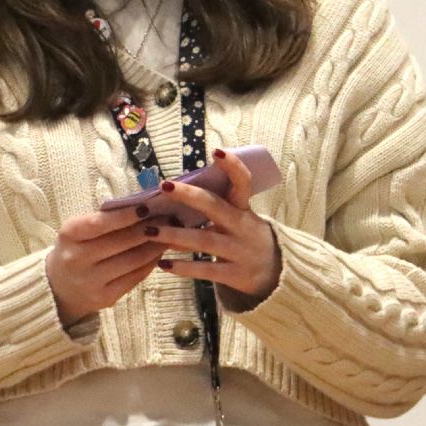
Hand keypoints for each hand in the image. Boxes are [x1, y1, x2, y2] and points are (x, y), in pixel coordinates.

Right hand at [45, 202, 165, 325]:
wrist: (59, 287)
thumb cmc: (76, 249)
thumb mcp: (79, 230)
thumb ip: (105, 219)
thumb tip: (144, 206)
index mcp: (69, 235)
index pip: (100, 223)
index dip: (126, 215)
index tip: (147, 207)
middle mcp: (77, 259)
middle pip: (121, 242)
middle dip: (148, 228)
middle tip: (167, 218)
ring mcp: (91, 281)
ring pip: (132, 260)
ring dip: (154, 246)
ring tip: (168, 234)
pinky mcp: (105, 298)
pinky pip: (135, 277)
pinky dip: (150, 263)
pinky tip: (158, 253)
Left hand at [148, 148, 281, 304]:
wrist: (276, 274)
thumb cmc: (247, 239)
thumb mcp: (240, 220)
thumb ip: (215, 209)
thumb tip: (175, 195)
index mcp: (244, 209)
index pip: (244, 182)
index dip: (233, 166)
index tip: (216, 151)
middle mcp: (243, 227)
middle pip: (215, 207)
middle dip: (189, 196)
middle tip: (164, 185)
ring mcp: (239, 251)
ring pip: (204, 240)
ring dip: (175, 234)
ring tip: (149, 230)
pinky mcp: (235, 274)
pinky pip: (206, 270)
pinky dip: (184, 268)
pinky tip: (163, 264)